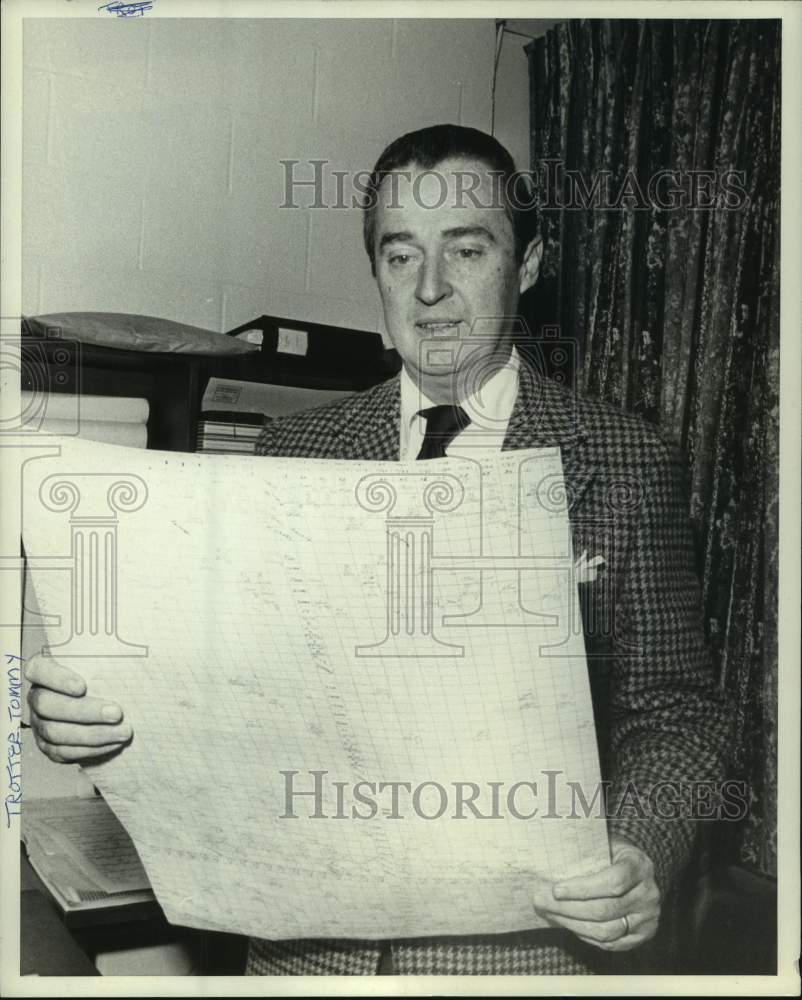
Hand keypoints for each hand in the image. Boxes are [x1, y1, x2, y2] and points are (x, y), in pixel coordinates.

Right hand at [25, 654, 131, 763]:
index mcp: (45, 670)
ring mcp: (40, 723)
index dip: (56, 678)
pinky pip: (63, 752)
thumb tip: (144, 645)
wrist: (106, 703)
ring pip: (55, 732)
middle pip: (47, 705)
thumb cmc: (106, 673)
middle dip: (84, 711)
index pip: (38, 669)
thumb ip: (114, 653)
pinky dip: (91, 749)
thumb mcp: (107, 659)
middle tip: (117, 713)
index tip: (82, 686)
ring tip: (123, 732)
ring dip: (93, 734)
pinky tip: (114, 744)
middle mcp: (37, 696)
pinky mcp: (49, 745)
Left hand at [532, 834, 659, 950]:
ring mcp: (648, 918)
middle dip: (567, 909)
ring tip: (550, 914)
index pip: (613, 882)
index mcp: (639, 866)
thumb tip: (547, 862)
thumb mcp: (604, 843)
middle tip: (541, 902)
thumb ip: (585, 852)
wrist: (638, 870)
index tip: (556, 889)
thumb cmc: (612, 854)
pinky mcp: (644, 936)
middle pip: (605, 910)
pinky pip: (611, 944)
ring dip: (572, 925)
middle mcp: (648, 894)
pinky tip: (569, 925)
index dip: (582, 889)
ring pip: (606, 931)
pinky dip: (586, 937)